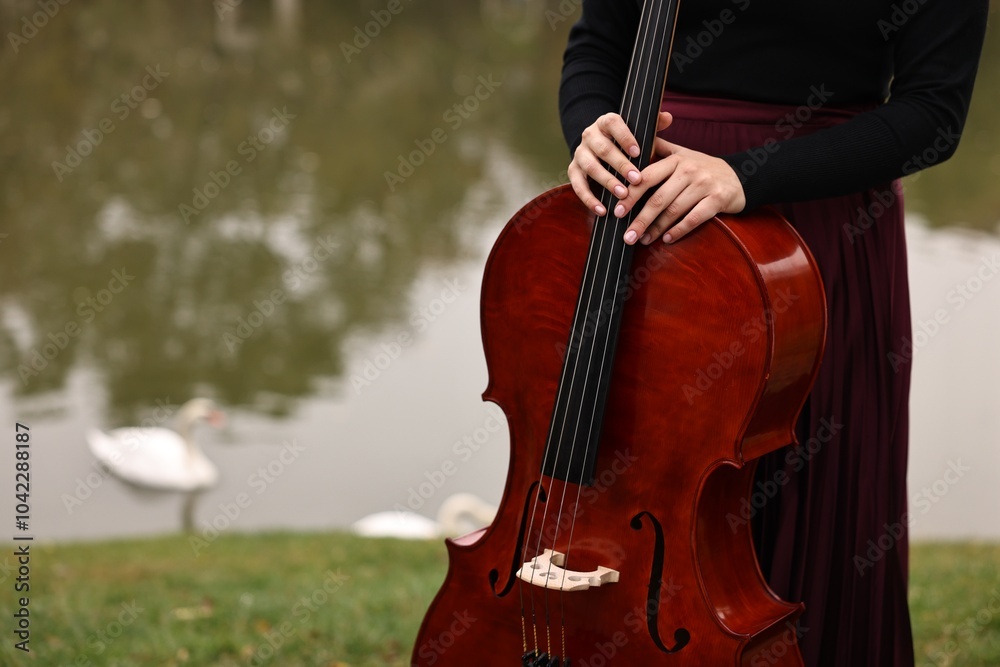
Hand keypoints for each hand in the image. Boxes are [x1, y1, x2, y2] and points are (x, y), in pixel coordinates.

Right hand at [567, 111, 672, 216]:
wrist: (598, 148)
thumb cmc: (623, 142)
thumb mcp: (637, 132)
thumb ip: (653, 125)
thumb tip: (668, 117)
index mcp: (605, 122)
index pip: (613, 123)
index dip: (625, 137)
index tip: (638, 152)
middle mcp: (589, 135)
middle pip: (603, 149)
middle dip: (621, 165)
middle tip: (636, 179)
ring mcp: (580, 153)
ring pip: (591, 167)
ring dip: (607, 182)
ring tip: (622, 194)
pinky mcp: (573, 171)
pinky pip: (578, 186)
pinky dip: (589, 199)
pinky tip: (602, 210)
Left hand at [616, 138, 745, 244]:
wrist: (738, 176)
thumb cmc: (702, 167)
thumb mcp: (682, 154)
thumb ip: (658, 150)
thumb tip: (630, 146)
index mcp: (676, 159)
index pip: (648, 177)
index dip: (631, 195)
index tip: (617, 210)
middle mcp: (689, 170)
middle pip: (659, 198)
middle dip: (640, 219)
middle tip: (627, 235)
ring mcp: (704, 185)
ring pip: (674, 211)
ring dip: (656, 229)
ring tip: (642, 240)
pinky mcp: (717, 200)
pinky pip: (694, 219)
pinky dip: (678, 230)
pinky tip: (666, 239)